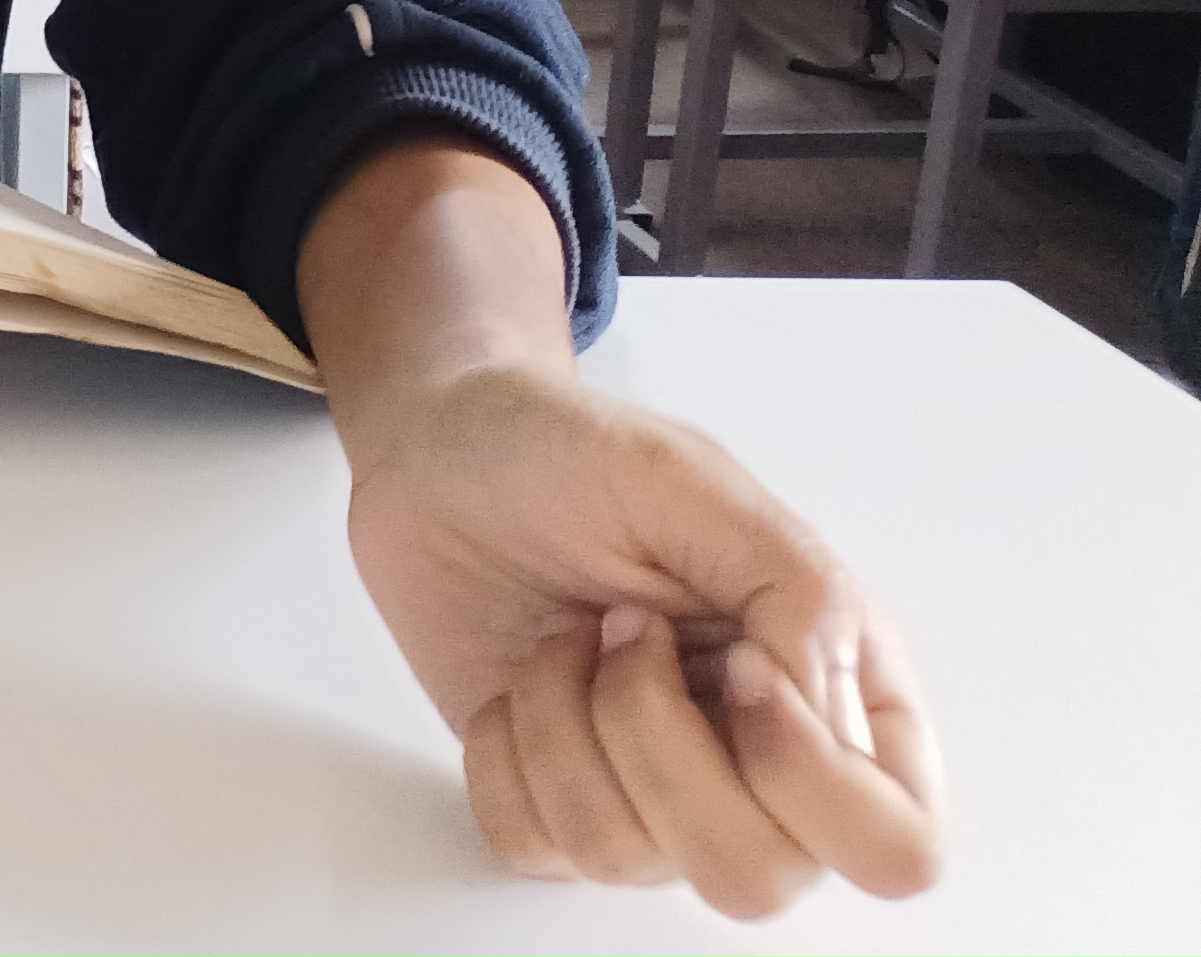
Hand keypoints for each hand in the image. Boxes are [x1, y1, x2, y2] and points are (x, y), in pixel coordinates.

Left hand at [344, 360, 941, 916]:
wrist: (433, 453)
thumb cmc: (562, 449)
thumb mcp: (692, 479)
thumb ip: (798, 591)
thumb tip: (824, 719)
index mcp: (835, 686)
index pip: (896, 845)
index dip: (809, 780)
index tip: (732, 663)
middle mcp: (759, 762)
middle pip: (759, 880)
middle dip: (661, 752)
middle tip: (625, 632)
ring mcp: (656, 792)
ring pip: (629, 859)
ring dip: (566, 726)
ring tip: (565, 635)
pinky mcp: (555, 798)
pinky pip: (535, 845)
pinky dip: (504, 757)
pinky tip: (515, 683)